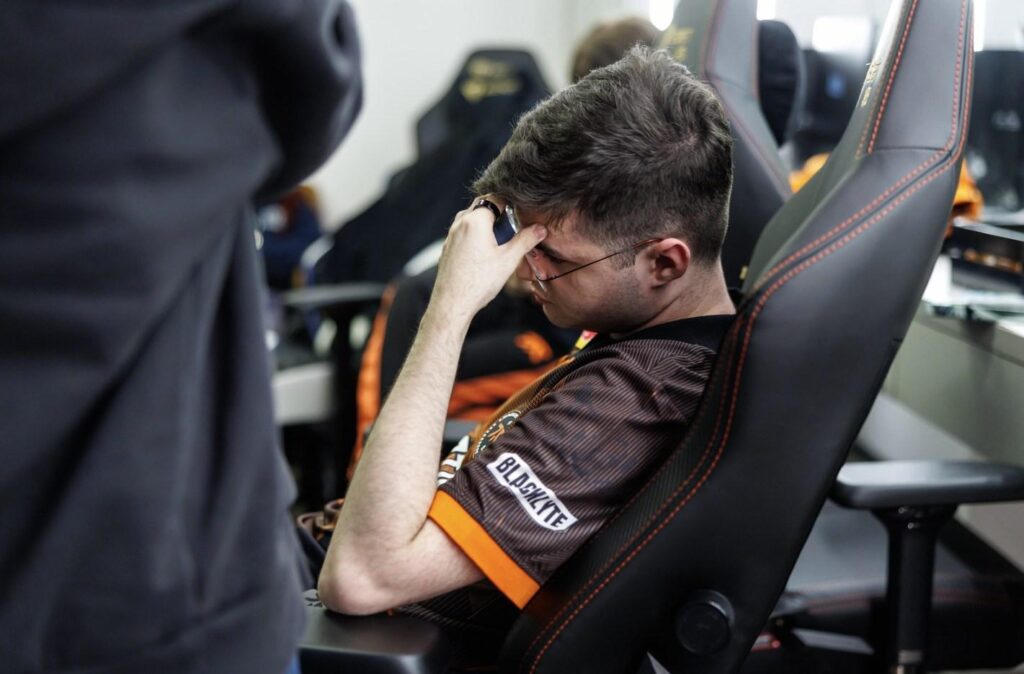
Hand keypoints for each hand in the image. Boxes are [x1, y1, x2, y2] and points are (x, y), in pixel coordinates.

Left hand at [429, 196, 545, 319]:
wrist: (452, 304)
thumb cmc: (478, 282)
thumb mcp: (509, 260)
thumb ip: (526, 240)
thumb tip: (540, 229)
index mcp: (475, 220)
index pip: (495, 197)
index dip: (511, 203)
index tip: (521, 213)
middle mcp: (460, 223)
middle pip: (482, 206)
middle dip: (498, 214)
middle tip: (512, 228)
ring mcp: (451, 235)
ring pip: (472, 219)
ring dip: (486, 225)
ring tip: (500, 242)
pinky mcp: (448, 247)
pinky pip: (464, 232)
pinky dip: (475, 235)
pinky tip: (485, 254)